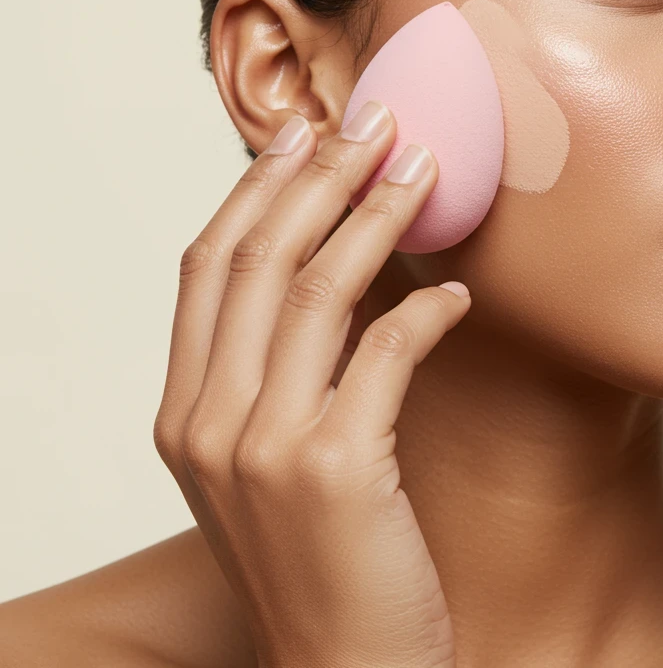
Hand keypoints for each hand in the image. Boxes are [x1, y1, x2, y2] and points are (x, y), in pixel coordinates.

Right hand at [153, 103, 466, 667]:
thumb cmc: (323, 558)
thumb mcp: (271, 459)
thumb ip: (279, 371)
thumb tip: (333, 269)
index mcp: (184, 410)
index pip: (208, 265)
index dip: (256, 189)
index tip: (303, 134)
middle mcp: (207, 420)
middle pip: (257, 258)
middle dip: (320, 176)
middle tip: (375, 121)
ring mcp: (261, 445)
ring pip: (316, 289)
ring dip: (377, 215)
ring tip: (426, 169)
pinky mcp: (333, 468)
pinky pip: (385, 354)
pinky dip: (426, 313)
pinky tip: (460, 296)